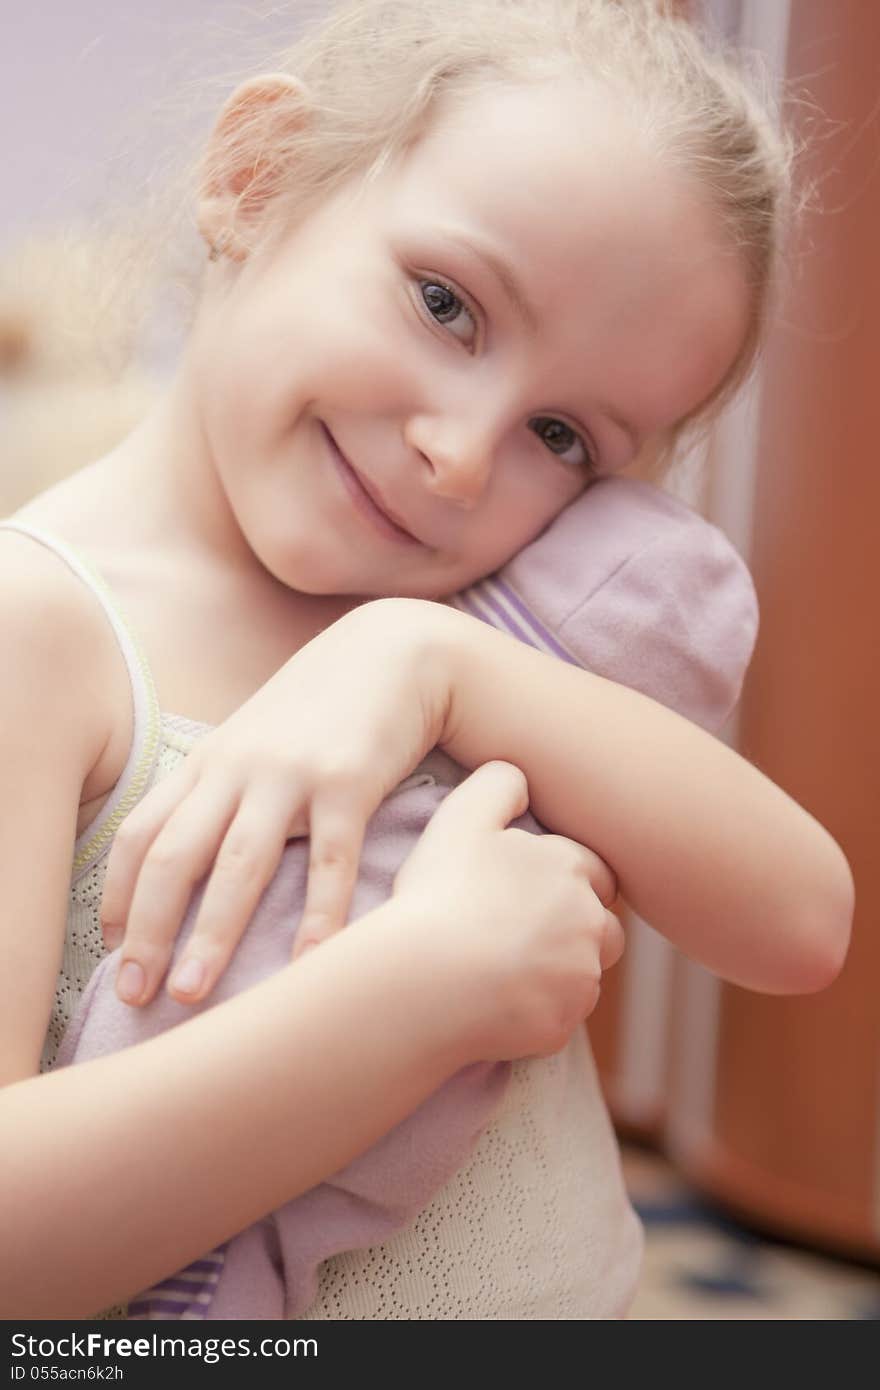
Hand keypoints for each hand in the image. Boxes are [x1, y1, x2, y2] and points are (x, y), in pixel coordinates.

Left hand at [101, 599, 450, 1005]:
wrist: (393, 654)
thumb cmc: (321, 710)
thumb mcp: (256, 741)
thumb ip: (222, 791)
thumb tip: (191, 864)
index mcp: (208, 762)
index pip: (142, 833)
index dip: (120, 896)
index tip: (116, 954)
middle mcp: (236, 767)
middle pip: (174, 855)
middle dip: (148, 928)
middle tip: (136, 994)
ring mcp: (290, 773)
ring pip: (238, 864)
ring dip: (210, 934)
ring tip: (192, 993)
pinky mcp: (349, 782)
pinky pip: (329, 861)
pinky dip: (317, 917)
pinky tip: (307, 963)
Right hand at [392, 761, 623, 1060]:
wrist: (427, 979)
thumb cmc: (439, 895)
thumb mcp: (460, 818)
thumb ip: (498, 784)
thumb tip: (520, 778)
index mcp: (571, 868)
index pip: (595, 872)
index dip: (564, 882)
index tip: (528, 893)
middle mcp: (591, 922)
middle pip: (603, 928)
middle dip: (575, 930)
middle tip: (521, 934)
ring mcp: (580, 977)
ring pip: (583, 973)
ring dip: (559, 971)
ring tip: (504, 970)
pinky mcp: (564, 1024)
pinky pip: (561, 1016)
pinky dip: (538, 1010)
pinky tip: (496, 1003)